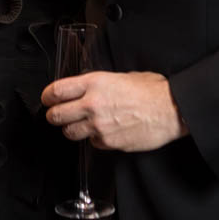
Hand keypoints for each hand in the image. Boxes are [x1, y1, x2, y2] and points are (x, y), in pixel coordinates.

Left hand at [42, 70, 187, 151]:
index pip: (56, 91)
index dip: (47, 96)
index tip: (47, 99)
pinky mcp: (109, 143)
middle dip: (53, 116)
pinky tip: (104, 131)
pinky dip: (94, 138)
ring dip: (71, 129)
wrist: (172, 109)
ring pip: (69, 133)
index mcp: (94, 83)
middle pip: (55, 116)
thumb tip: (87, 89)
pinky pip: (92, 143)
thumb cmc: (152, 91)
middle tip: (57, 115)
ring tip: (80, 124)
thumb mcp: (121, 76)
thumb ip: (99, 84)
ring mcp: (99, 126)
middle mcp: (92, 105)